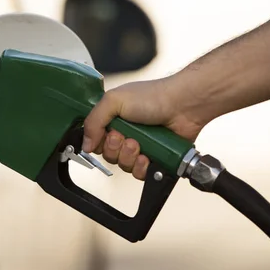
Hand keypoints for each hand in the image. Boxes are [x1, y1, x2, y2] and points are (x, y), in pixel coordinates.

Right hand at [82, 77, 204, 179]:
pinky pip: (139, 173)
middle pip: (108, 155)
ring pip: (123, 165)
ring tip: (140, 144)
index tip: (108, 134)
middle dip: (116, 148)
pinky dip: (142, 167)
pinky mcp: (154, 159)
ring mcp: (140, 147)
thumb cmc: (154, 96)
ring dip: (129, 156)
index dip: (99, 142)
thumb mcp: (114, 100)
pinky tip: (148, 156)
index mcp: (113, 118)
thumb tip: (85, 144)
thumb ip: (93, 121)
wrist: (184, 105)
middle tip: (126, 137)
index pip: (95, 140)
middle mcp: (125, 133)